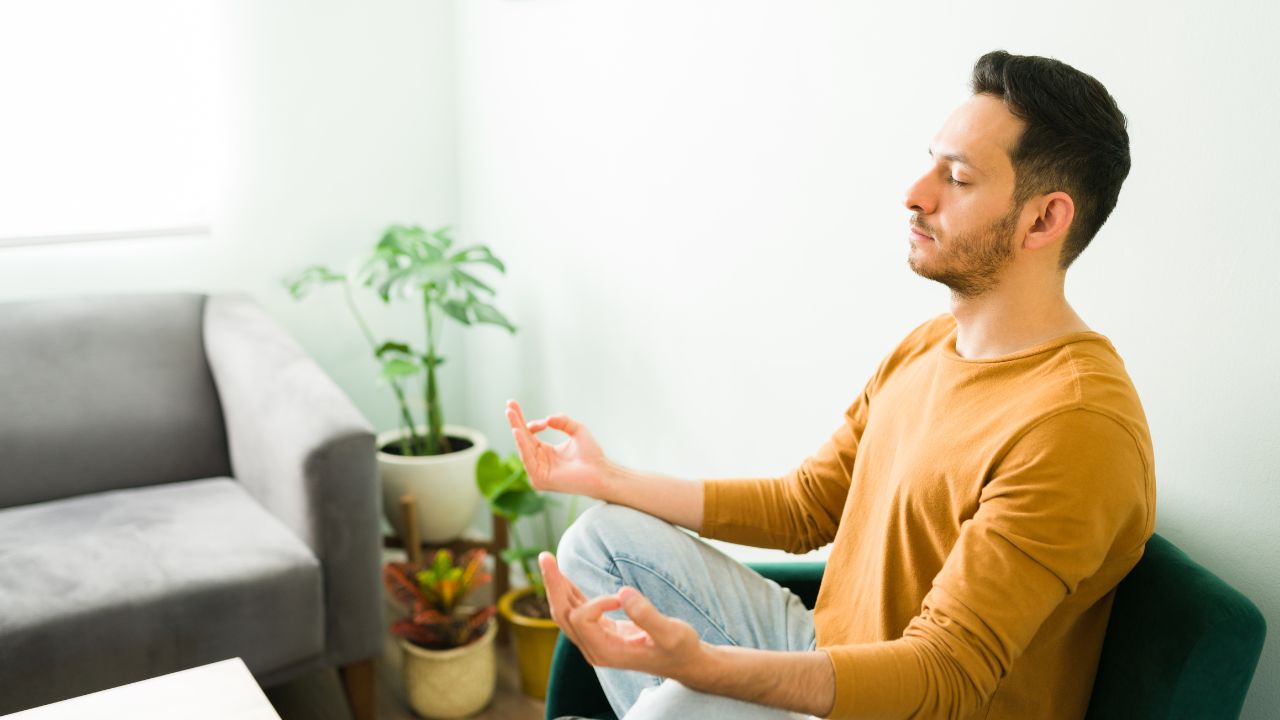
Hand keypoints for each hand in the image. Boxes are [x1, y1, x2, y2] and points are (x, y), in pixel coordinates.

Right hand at [505, 399, 610, 498]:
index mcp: (546, 451)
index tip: (516, 405)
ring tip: (510, 413)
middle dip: (515, 421)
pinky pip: (527, 459)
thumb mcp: (577, 429)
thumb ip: (563, 421)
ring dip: (516, 429)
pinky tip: (518, 431)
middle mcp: (539, 461)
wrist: (600, 472)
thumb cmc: (592, 455)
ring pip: (523, 447)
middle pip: (523, 438)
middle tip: (508, 406)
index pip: (529, 433)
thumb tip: (547, 419)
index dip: (523, 419)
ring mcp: (538, 471)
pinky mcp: (539, 479)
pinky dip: (522, 444)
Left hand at [538, 551, 706, 682]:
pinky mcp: (601, 632)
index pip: (583, 620)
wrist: (685, 662)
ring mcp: (596, 641)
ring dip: (557, 586)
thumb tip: (623, 594)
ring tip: (547, 560)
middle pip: (564, 615)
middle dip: (554, 585)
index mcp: (607, 652)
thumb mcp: (672, 634)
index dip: (598, 601)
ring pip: (567, 612)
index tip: (623, 597)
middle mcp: (595, 649)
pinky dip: (570, 592)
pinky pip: (578, 611)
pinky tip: (563, 576)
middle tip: (545, 557)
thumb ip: (647, 616)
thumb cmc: (680, 649)